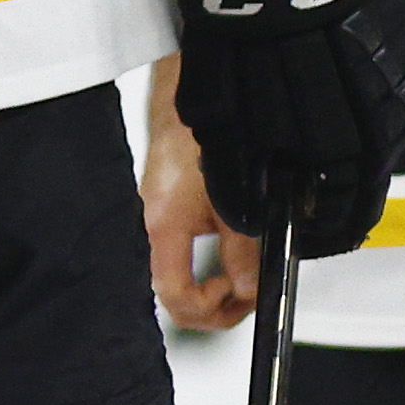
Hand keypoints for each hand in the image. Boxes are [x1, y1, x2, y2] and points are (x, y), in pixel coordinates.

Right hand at [144, 56, 262, 329]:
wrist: (191, 98)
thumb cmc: (204, 137)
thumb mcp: (237, 203)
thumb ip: (244, 250)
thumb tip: (250, 288)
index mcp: (164, 226)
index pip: (174, 295)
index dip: (208, 307)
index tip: (235, 295)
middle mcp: (153, 224)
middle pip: (176, 291)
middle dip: (215, 302)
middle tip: (246, 298)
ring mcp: (157, 216)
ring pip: (182, 271)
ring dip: (216, 279)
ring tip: (245, 274)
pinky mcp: (166, 204)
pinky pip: (183, 249)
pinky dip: (210, 257)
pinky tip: (232, 248)